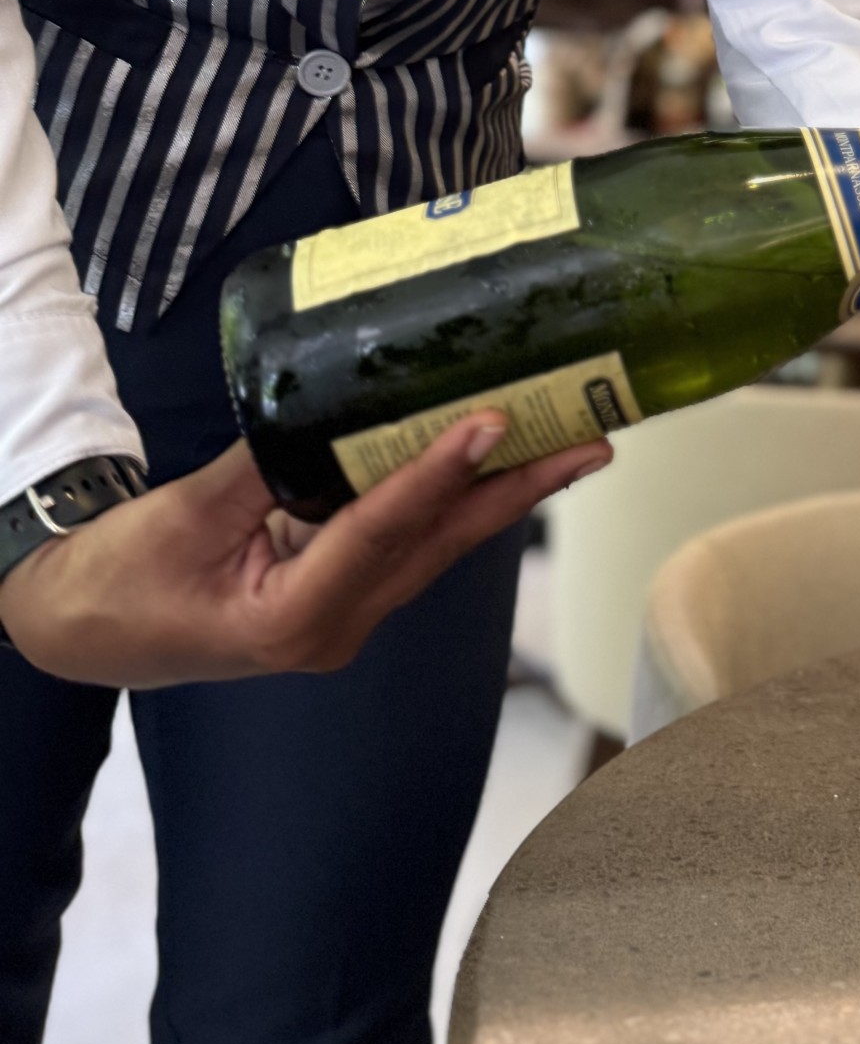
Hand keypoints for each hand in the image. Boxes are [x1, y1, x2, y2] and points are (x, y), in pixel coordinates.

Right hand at [0, 418, 610, 688]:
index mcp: (293, 617)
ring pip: (435, 547)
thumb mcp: (185, 517)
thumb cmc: (122, 580)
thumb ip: (263, 467)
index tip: (493, 422)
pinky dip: (452, 501)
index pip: (382, 531)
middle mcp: (335, 627)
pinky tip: (494, 465)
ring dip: (502, 496)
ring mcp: (344, 618)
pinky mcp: (340, 597)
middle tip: (593, 443)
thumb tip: (330, 413)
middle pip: (440, 545)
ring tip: (572, 446)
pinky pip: (409, 544)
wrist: (83, 629)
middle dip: (520, 492)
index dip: (438, 473)